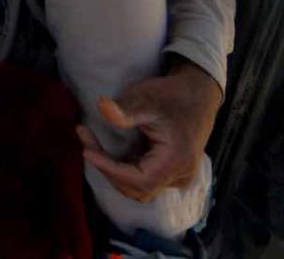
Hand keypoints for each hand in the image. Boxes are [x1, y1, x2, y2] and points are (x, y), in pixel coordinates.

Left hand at [76, 59, 221, 201]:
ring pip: (139, 188)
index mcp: (176, 160)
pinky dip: (123, 169)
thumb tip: (101, 106)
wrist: (197, 94)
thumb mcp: (147, 98)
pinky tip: (108, 149)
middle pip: (136, 189)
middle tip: (85, 140)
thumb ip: (125, 109)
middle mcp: (180, 175)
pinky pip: (144, 180)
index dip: (110, 170)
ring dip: (113, 171)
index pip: (139, 180)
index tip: (87, 151)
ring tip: (92, 145)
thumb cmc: (172, 95)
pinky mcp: (171, 173)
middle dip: (107, 169)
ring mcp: (177, 176)